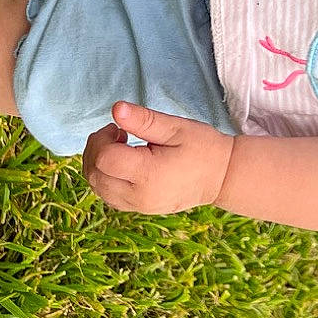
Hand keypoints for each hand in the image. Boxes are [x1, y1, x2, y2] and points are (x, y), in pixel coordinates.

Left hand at [80, 103, 235, 215]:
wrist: (222, 178)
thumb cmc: (202, 147)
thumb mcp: (176, 128)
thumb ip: (145, 120)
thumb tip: (116, 109)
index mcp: (148, 175)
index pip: (105, 159)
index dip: (103, 139)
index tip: (120, 128)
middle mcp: (139, 196)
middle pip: (95, 175)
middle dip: (95, 149)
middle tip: (118, 133)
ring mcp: (138, 206)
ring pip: (97, 187)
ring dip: (98, 164)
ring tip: (120, 147)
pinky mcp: (139, 208)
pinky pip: (107, 195)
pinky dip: (105, 177)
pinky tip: (123, 163)